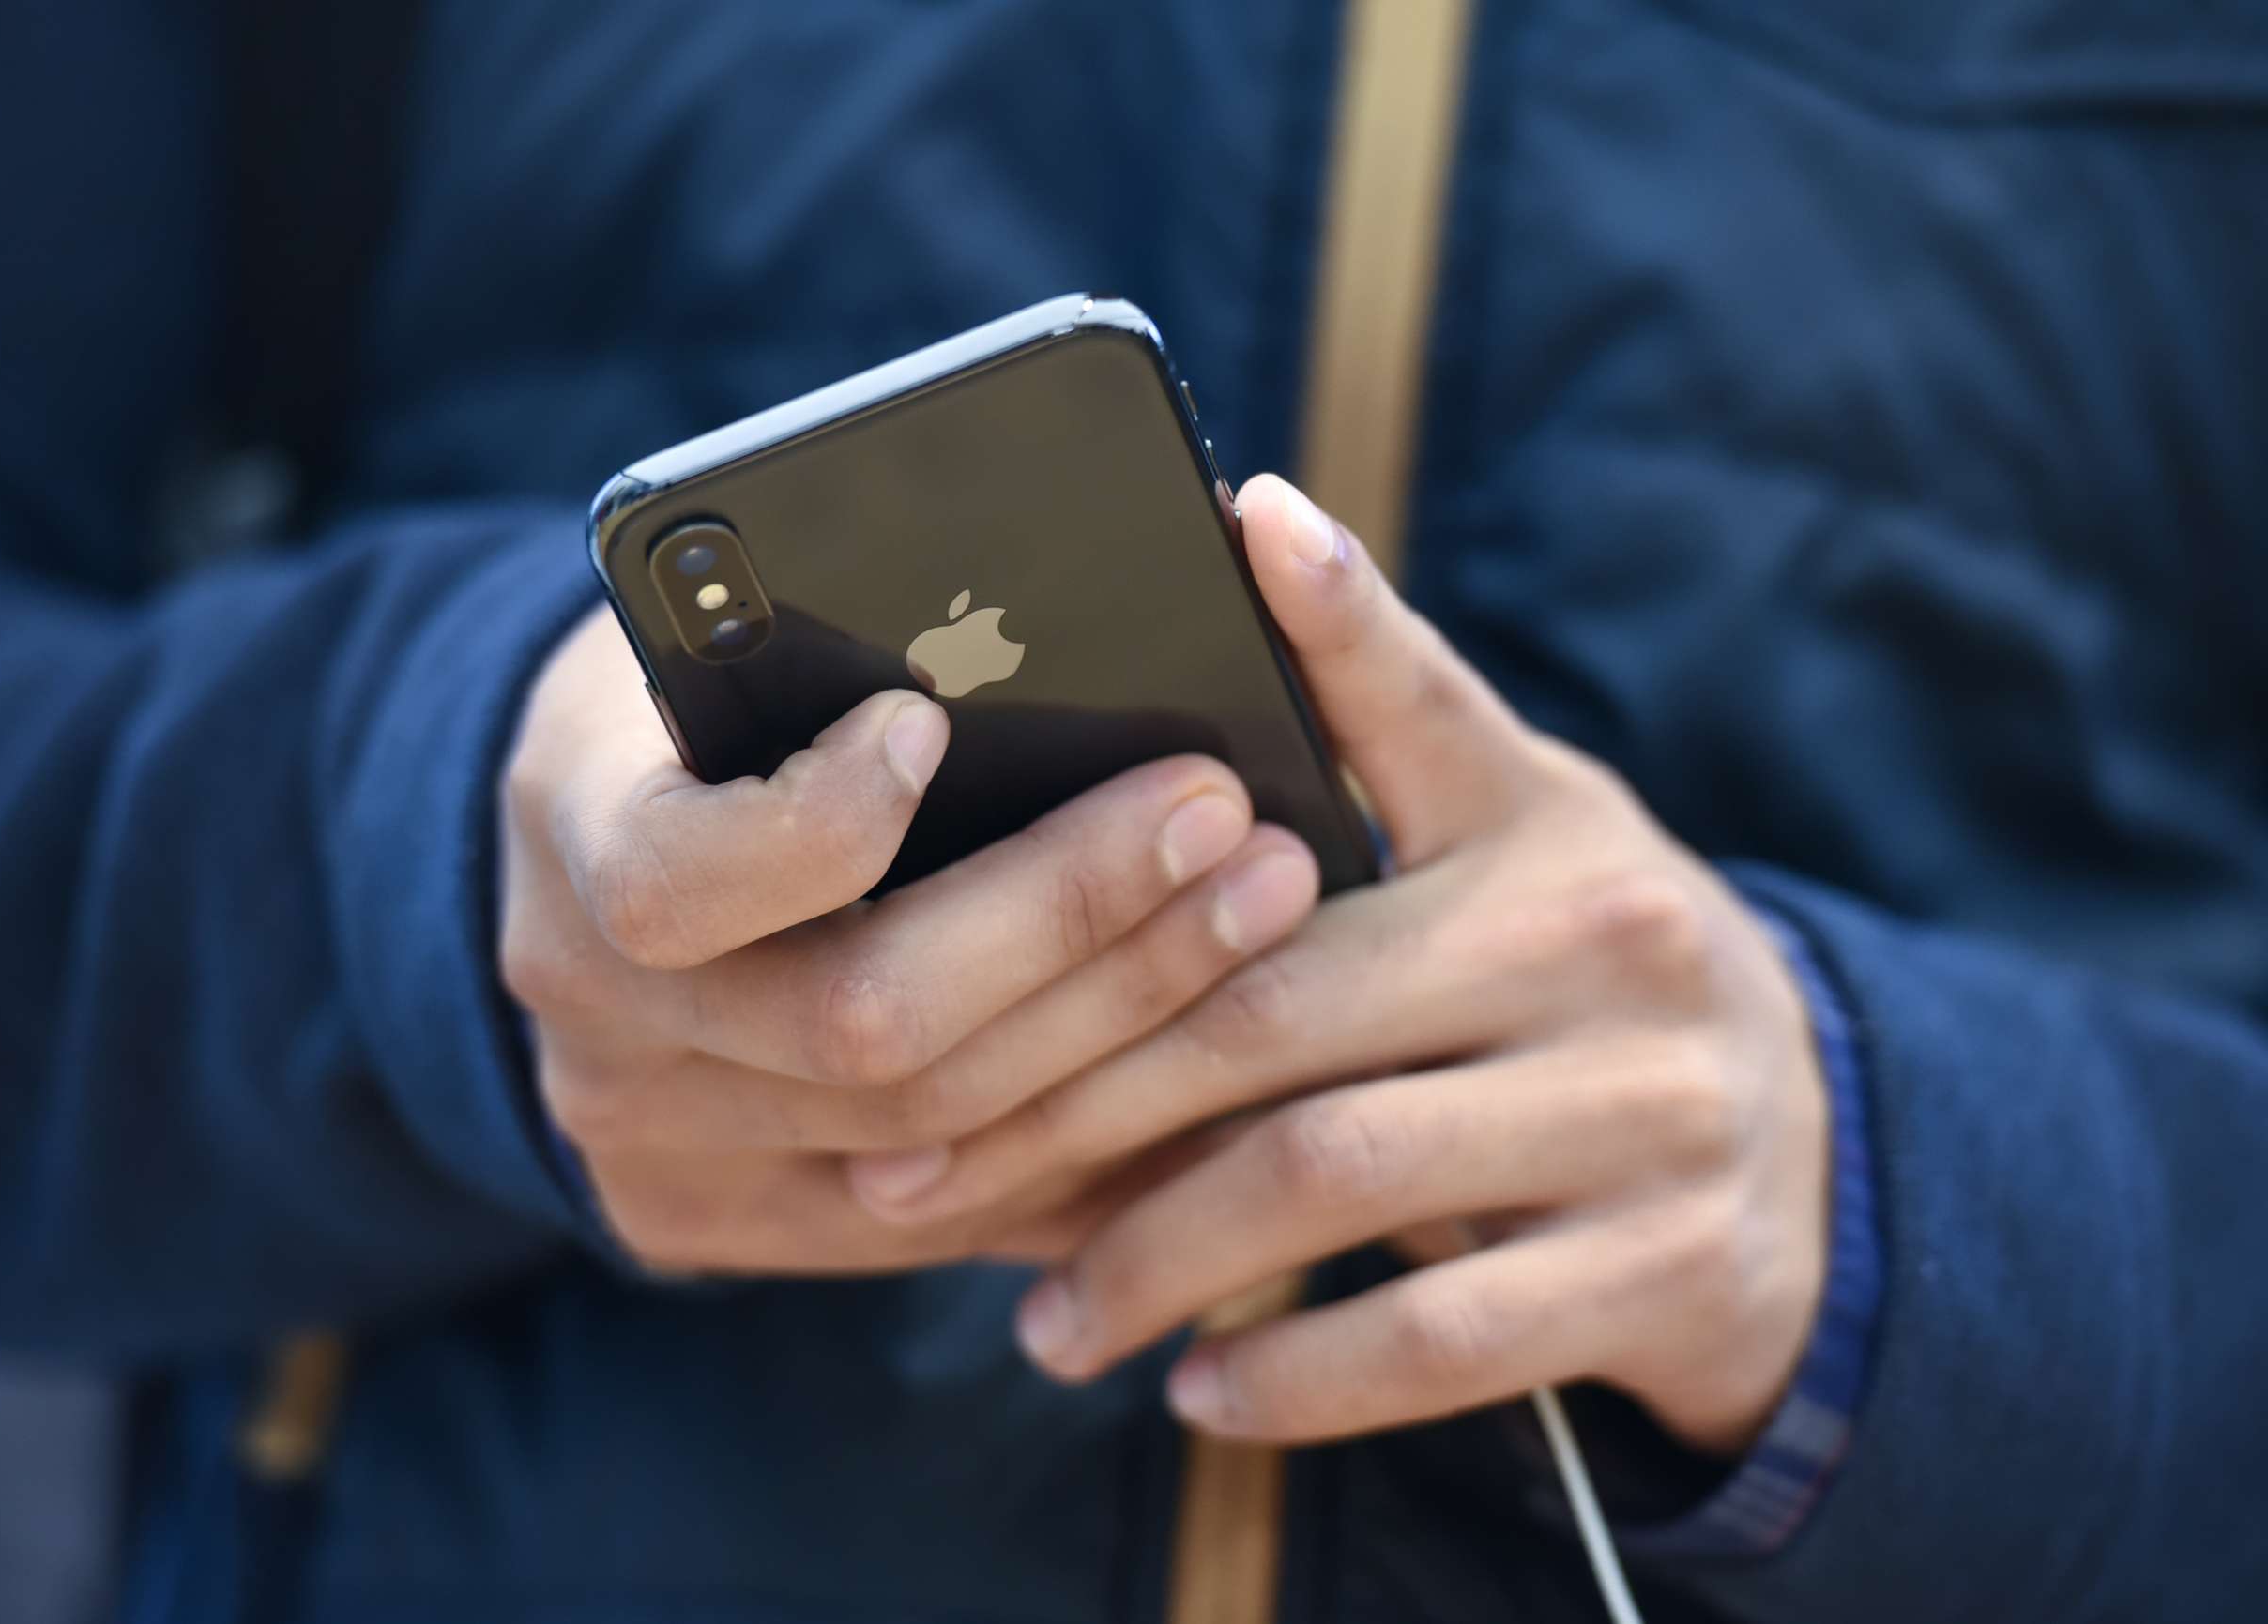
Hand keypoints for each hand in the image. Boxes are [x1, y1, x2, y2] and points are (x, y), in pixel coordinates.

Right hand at [496, 607, 1320, 1273]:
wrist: (592, 858)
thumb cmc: (702, 694)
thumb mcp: (719, 637)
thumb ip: (828, 660)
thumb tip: (1064, 657)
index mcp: (570, 843)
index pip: (672, 883)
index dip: (814, 827)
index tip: (928, 725)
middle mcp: (598, 1029)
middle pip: (858, 1027)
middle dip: (1069, 919)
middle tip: (1221, 817)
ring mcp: (661, 1154)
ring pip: (932, 1138)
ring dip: (1125, 1024)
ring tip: (1262, 903)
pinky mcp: (734, 1225)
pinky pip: (949, 1217)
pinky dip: (1096, 1139)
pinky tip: (1220, 1053)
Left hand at [846, 477, 1831, 1452]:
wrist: (1811, 1161)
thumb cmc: (1578, 979)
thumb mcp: (1511, 847)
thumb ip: (1375, 747)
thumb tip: (1234, 550)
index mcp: (1542, 822)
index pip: (1423, 705)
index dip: (1337, 617)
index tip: (1245, 526)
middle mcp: (1607, 939)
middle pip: (1282, 1004)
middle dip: (1075, 1100)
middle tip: (925, 1173)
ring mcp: (1649, 1108)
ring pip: (1342, 1172)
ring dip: (1157, 1257)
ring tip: (1044, 1327)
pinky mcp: (1669, 1266)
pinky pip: (1446, 1333)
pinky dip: (1301, 1371)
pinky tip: (1195, 1390)